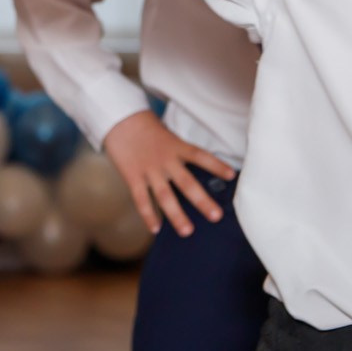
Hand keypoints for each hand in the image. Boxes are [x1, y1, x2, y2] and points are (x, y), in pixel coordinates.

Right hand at [102, 109, 236, 236]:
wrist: (119, 119)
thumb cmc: (147, 128)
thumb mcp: (168, 136)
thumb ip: (180, 153)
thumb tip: (198, 170)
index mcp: (176, 147)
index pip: (200, 156)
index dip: (216, 165)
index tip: (232, 175)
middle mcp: (165, 160)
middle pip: (187, 183)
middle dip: (202, 201)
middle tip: (216, 216)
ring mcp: (149, 170)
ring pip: (164, 196)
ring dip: (176, 215)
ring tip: (187, 231)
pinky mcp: (132, 176)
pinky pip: (141, 199)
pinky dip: (148, 215)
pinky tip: (155, 230)